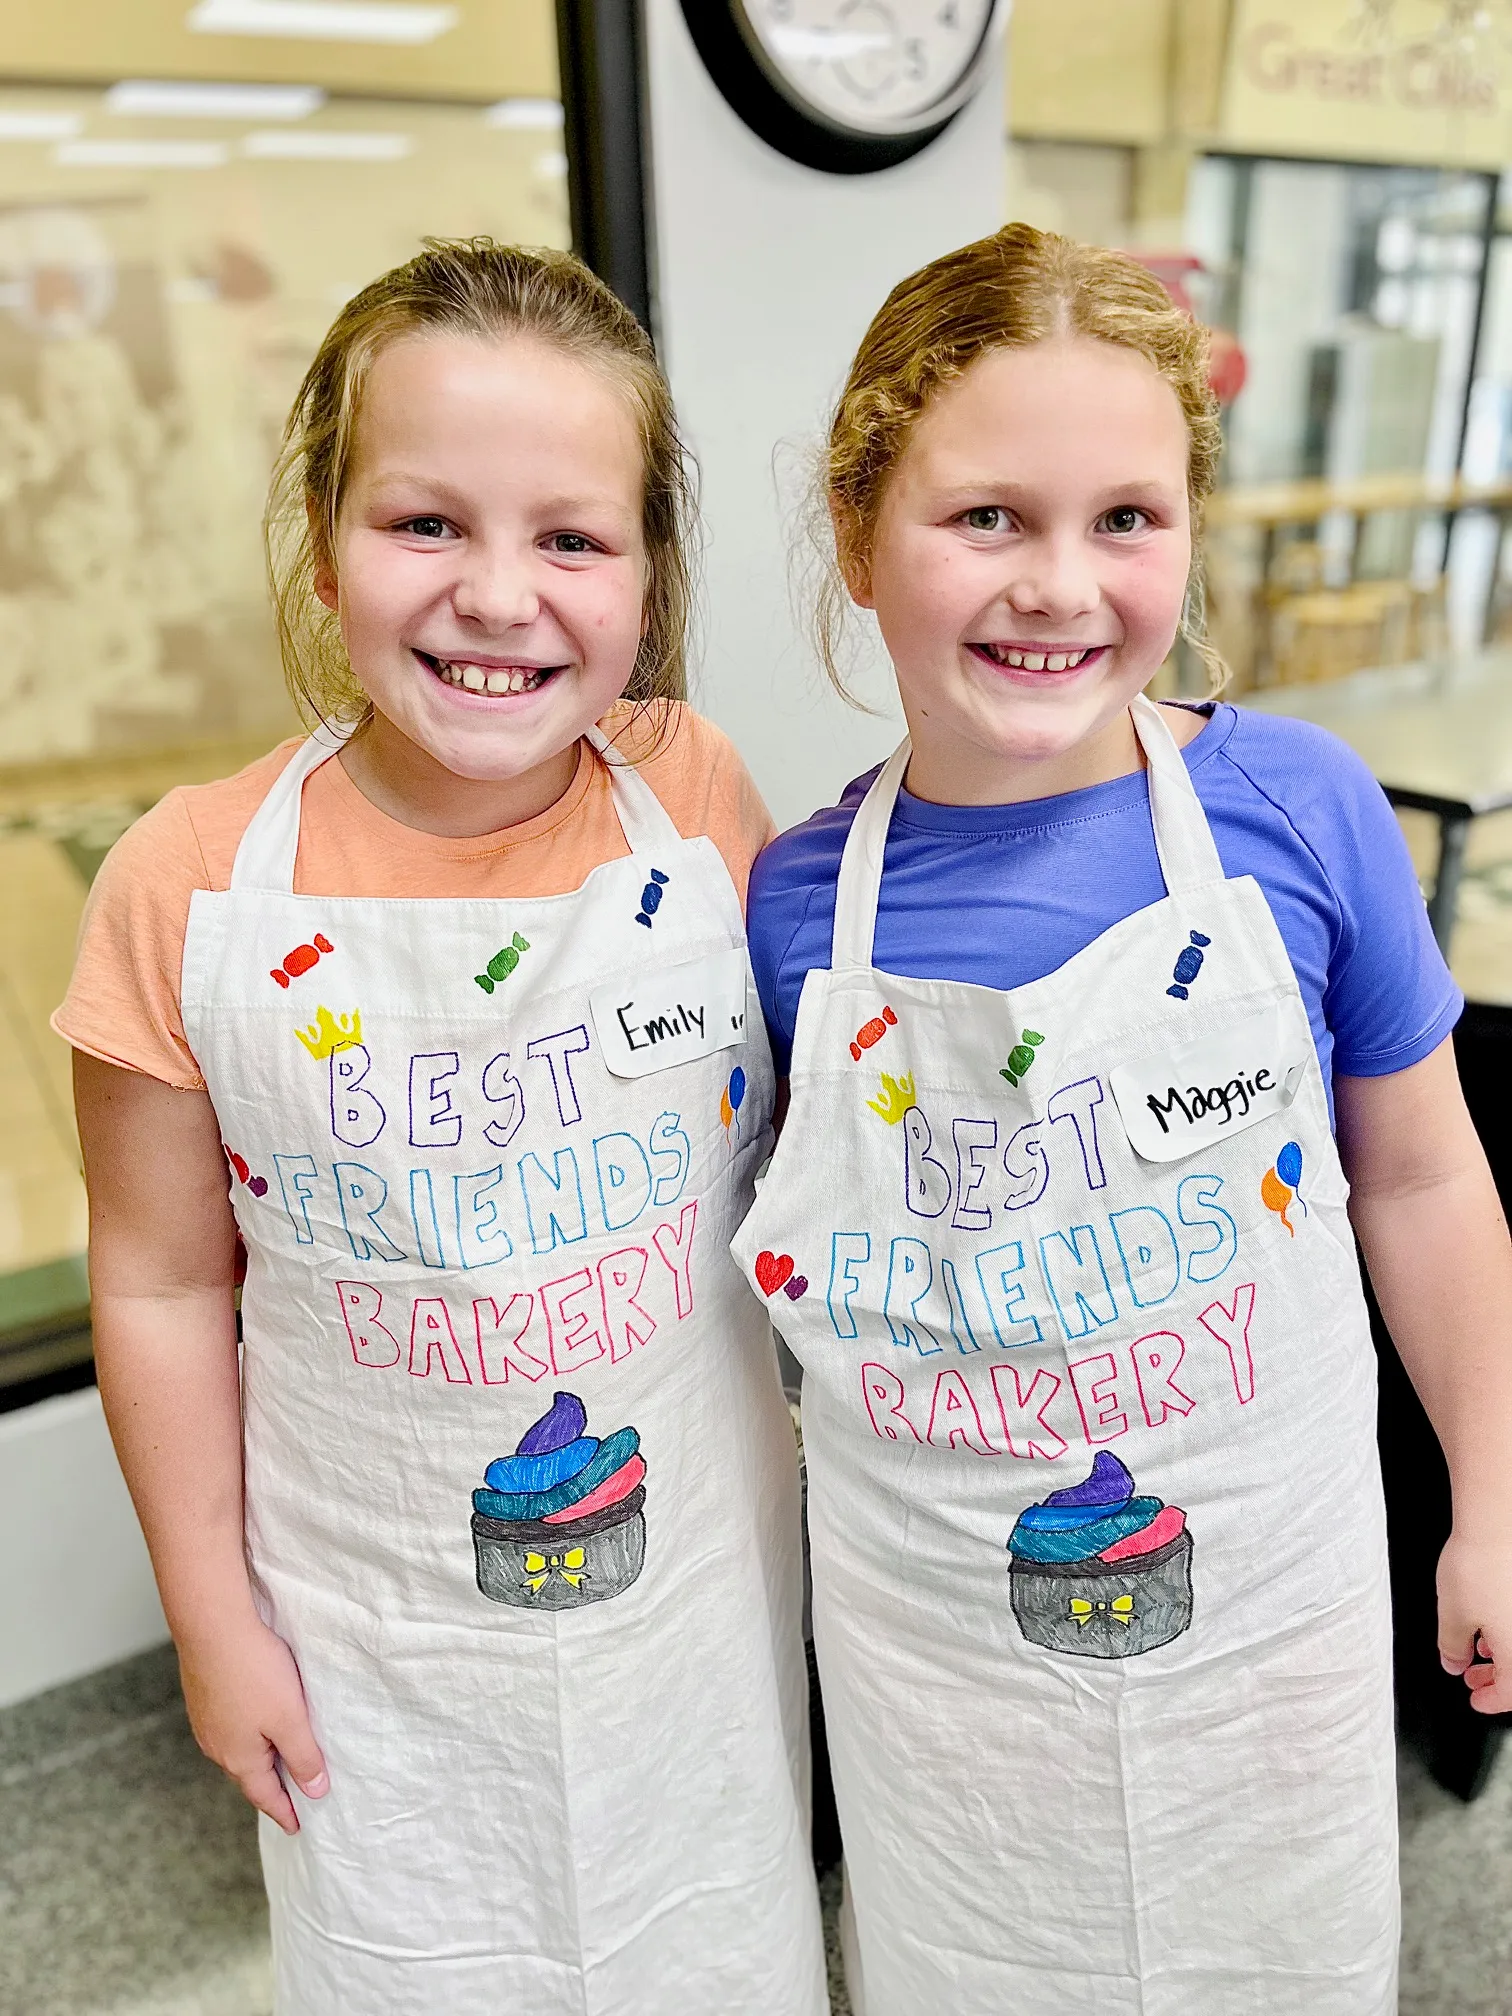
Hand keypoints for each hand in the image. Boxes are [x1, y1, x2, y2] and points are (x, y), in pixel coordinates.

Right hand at [177, 1611, 328, 1832]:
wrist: (212, 1626)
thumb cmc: (254, 1672)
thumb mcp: (290, 1719)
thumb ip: (303, 1756)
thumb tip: (314, 1791)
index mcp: (239, 1758)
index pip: (265, 1796)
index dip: (284, 1811)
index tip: (296, 1827)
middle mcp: (216, 1745)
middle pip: (249, 1774)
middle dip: (270, 1787)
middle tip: (290, 1797)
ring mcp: (206, 1721)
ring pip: (238, 1749)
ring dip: (259, 1758)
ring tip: (278, 1761)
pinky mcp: (203, 1696)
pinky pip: (229, 1726)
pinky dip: (248, 1734)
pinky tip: (256, 1721)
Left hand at [1437, 1534, 1511, 1715]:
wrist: (1498, 1520)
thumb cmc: (1480, 1564)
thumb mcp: (1452, 1615)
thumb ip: (1452, 1646)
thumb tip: (1453, 1661)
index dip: (1492, 1701)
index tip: (1477, 1701)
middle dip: (1496, 1678)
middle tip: (1473, 1679)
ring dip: (1502, 1653)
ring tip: (1476, 1646)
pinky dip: (1507, 1629)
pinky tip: (1488, 1618)